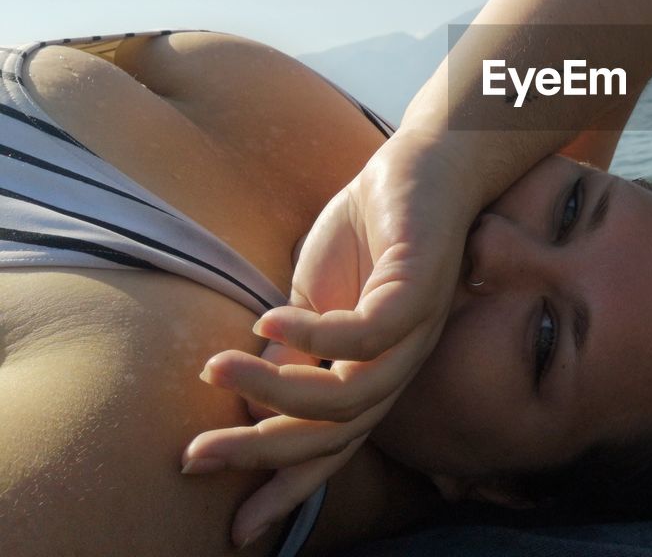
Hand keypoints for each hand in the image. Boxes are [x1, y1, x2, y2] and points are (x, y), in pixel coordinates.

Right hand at [181, 131, 477, 546]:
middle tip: (199, 455)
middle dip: (264, 453)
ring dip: (277, 392)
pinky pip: (369, 334)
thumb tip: (245, 403)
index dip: (286, 486)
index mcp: (376, 369)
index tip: (235, 525)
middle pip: (338, 435)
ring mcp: (416, 328)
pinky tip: (268, 323)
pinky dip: (314, 337)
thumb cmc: (370, 229)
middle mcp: (402, 361)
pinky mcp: (421, 287)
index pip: (334, 445)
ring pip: (352, 397)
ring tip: (220, 369)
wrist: (422, 161)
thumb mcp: (312, 298)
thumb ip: (288, 353)